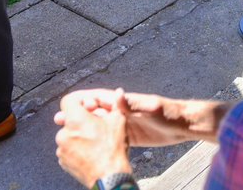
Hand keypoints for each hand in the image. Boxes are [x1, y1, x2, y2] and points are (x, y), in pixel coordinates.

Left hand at [54, 89, 132, 187]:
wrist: (109, 177)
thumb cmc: (113, 149)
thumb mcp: (119, 120)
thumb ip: (116, 104)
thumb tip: (119, 92)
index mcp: (75, 119)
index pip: (68, 100)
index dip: (79, 100)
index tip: (88, 106)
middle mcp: (64, 133)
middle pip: (70, 119)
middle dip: (81, 121)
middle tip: (96, 126)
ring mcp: (62, 149)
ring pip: (69, 135)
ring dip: (78, 135)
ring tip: (95, 141)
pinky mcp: (63, 161)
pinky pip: (68, 149)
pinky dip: (76, 148)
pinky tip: (90, 152)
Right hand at [56, 89, 226, 146]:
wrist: (184, 125)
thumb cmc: (169, 114)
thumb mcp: (152, 108)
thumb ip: (133, 104)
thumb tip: (117, 95)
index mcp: (125, 101)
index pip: (99, 97)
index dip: (82, 100)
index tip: (65, 105)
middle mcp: (122, 110)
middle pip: (94, 111)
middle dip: (77, 114)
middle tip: (58, 120)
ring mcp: (125, 123)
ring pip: (99, 124)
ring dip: (84, 127)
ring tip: (66, 133)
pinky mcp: (130, 135)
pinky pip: (108, 136)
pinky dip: (96, 139)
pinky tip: (86, 146)